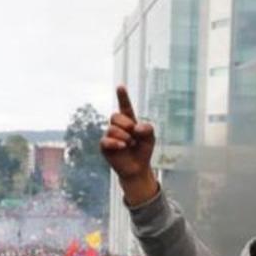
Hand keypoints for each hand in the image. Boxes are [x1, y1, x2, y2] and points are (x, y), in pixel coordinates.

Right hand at [101, 86, 158, 205]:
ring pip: (112, 129)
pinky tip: (123, 147)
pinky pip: (106, 140)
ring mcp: (109, 135)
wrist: (138, 168)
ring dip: (124, 136)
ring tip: (130, 144)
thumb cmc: (143, 150)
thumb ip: (147, 128)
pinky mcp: (104, 146)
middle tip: (134, 135)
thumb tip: (135, 127)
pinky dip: (116, 143)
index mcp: (129, 120)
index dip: (122, 97)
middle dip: (126, 124)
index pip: (125, 106)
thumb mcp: (150, 138)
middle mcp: (117, 126)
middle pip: (115, 116)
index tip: (120, 86)